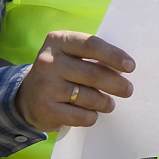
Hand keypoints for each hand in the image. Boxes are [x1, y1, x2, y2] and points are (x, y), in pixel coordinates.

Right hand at [16, 30, 135, 133]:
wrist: (27, 97)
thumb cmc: (60, 73)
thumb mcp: (70, 56)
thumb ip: (92, 57)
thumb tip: (126, 68)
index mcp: (58, 41)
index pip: (91, 45)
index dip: (113, 56)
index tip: (131, 67)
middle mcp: (48, 61)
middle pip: (93, 74)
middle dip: (116, 84)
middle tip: (128, 90)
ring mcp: (45, 86)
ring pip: (89, 97)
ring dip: (105, 103)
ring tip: (108, 104)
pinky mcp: (45, 109)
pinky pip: (81, 116)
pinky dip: (91, 117)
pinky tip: (90, 114)